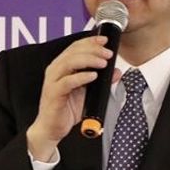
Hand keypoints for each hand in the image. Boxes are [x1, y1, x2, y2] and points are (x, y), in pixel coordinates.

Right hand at [26, 35, 117, 159]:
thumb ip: (102, 81)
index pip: (75, 47)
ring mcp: (53, 81)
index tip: (105, 40)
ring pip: (69, 62)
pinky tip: (93, 76)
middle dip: (93, 49)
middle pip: (73, 51)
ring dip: (88, 60)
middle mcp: (55, 70)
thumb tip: (116, 72)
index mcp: (62, 66)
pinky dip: (81, 77)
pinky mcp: (53, 94)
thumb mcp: (88, 93)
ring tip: (103, 63)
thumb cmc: (66, 109)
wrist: (52, 128)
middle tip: (108, 53)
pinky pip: (67, 82)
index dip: (90, 41)